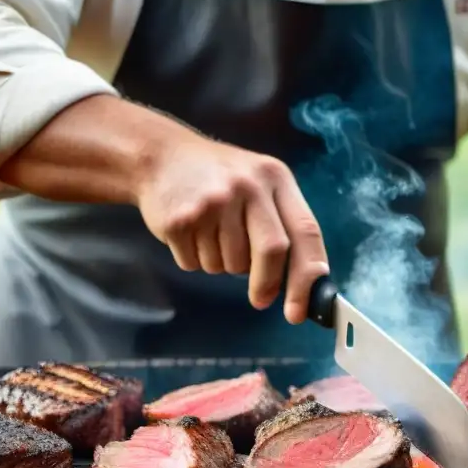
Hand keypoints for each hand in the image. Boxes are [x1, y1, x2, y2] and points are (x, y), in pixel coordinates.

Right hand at [134, 131, 328, 323]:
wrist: (160, 157)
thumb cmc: (219, 179)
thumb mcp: (259, 184)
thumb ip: (282, 224)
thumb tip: (299, 284)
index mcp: (275, 177)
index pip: (305, 231)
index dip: (308, 276)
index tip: (301, 310)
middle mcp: (248, 185)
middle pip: (272, 250)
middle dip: (267, 283)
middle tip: (259, 299)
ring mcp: (213, 202)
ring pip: (230, 264)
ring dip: (223, 263)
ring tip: (210, 233)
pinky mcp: (181, 219)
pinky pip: (195, 264)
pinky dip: (194, 259)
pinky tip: (189, 232)